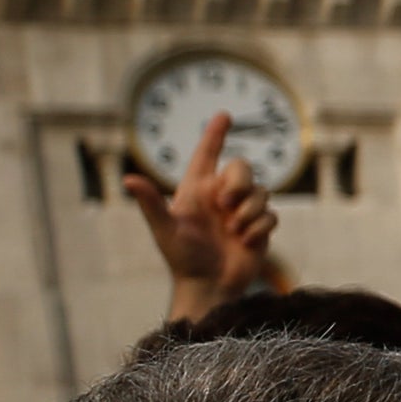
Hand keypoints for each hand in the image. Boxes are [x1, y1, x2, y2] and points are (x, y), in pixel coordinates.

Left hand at [124, 111, 281, 320]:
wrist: (208, 286)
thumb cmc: (182, 258)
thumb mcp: (165, 229)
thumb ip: (151, 203)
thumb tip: (128, 179)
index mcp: (198, 189)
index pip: (207, 153)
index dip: (215, 133)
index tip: (223, 115)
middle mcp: (221, 195)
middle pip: (243, 167)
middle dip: (239, 183)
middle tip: (226, 205)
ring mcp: (242, 211)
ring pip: (262, 192)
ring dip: (248, 212)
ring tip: (233, 232)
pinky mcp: (260, 227)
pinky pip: (271, 215)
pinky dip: (259, 228)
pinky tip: (244, 242)